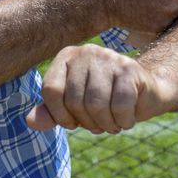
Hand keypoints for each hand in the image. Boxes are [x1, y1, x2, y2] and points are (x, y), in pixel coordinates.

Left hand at [25, 44, 168, 133]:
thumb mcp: (74, 108)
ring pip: (97, 104)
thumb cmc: (104, 100)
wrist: (146, 92)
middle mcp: (86, 52)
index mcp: (67, 57)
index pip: (51, 91)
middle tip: (99, 125)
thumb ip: (51, 113)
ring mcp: (110, 57)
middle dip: (87, 123)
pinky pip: (120, 106)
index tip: (72, 123)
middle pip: (75, 100)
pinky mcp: (130, 69)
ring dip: (106, 124)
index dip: (60, 115)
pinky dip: (123, 121)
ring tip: (112, 123)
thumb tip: (30, 121)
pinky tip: (126, 119)